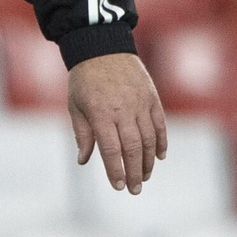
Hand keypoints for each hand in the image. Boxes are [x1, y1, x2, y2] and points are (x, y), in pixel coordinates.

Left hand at [68, 52, 167, 195]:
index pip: (111, 150)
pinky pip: (160, 125)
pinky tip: (159, 157)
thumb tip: (84, 160)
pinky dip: (161, 142)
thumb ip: (82, 133)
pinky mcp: (152, 98)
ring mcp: (140, 103)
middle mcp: (123, 110)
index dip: (115, 170)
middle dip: (134, 172)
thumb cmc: (83, 79)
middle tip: (135, 190)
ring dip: (148, 161)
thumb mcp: (75, 105)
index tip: (118, 187)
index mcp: (100, 113)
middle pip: (133, 149)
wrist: (101, 47)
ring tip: (144, 176)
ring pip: (149, 140)